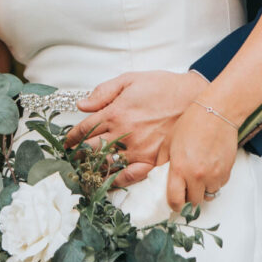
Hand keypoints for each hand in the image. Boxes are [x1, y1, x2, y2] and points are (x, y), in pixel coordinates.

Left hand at [64, 70, 205, 187]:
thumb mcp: (130, 80)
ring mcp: (138, 149)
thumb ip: (104, 92)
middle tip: (73, 159)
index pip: (84, 129)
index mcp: (115, 112)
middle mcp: (123, 133)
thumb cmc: (163, 86)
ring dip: (93, 168)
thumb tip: (82, 106)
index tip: (67, 144)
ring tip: (85, 171)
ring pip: (106, 165)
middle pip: (91, 149)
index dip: (72, 138)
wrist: (194, 97)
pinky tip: (110, 181)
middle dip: (79, 155)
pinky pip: (130, 176)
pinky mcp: (152, 160)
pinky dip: (117, 181)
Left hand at [158, 106, 238, 211]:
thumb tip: (159, 179)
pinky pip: (219, 186)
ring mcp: (214, 175)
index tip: (175, 202)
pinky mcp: (227, 172)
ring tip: (199, 175)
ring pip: (208, 195)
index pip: (176, 200)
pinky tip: (210, 167)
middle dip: (189, 198)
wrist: (216, 113)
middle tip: (187, 187)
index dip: (174, 204)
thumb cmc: (191, 124)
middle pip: (193, 202)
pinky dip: (214, 182)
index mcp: (180, 169)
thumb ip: (162, 164)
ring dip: (203, 190)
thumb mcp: (168, 143)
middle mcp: (197, 175)